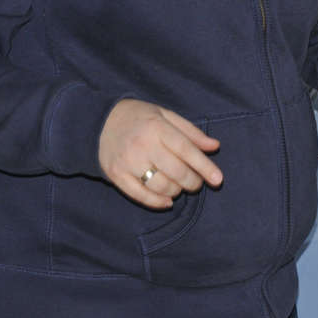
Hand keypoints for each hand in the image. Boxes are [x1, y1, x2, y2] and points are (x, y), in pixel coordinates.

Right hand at [98, 99, 222, 209]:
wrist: (99, 121)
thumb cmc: (139, 117)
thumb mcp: (166, 115)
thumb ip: (191, 132)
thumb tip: (214, 146)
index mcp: (157, 127)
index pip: (186, 150)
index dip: (204, 166)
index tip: (218, 179)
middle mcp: (143, 145)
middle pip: (176, 171)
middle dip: (192, 182)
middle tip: (196, 183)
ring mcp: (128, 162)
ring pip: (160, 186)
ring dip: (176, 190)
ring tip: (180, 186)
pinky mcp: (115, 175)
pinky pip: (140, 195)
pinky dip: (157, 202)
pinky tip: (168, 200)